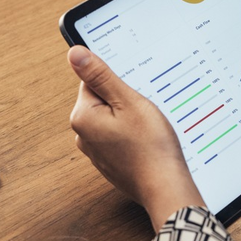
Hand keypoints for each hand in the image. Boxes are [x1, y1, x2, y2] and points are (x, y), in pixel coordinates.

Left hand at [68, 46, 204, 229]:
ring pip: (113, 120)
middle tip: (143, 112)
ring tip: (147, 129)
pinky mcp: (110, 162)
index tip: (133, 93)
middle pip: (102, 101)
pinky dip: (132, 137)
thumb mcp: (128, 102)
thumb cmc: (150, 147)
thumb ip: (100, 76)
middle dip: (124, 101)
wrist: (165, 187)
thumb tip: (75, 53)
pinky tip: (147, 142)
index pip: (92, 81)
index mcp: (82, 117)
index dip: (118, 83)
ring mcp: (96, 152)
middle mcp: (83, 136)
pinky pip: (119, 138)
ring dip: (130, 119)